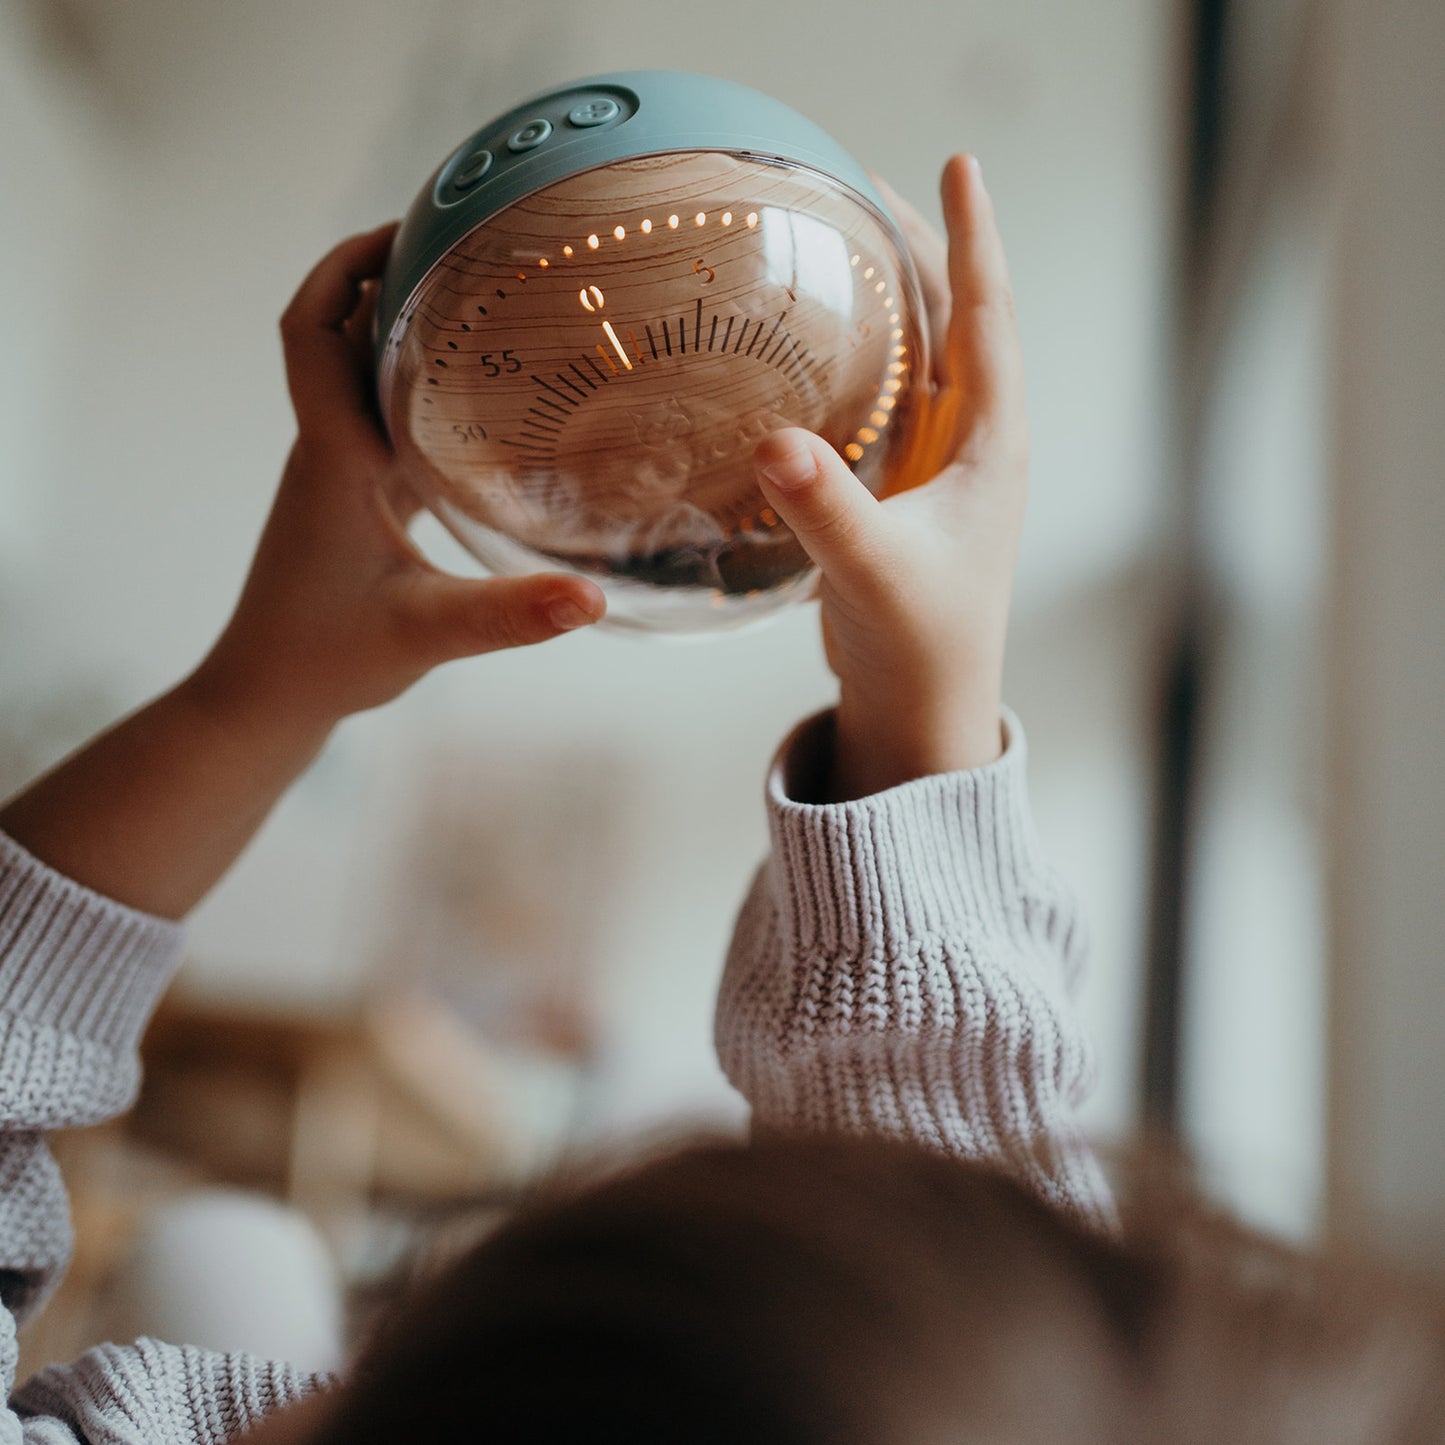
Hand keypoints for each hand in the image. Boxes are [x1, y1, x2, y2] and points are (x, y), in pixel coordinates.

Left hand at [191, 224, 606, 734]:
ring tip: (486, 302)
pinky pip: (388, 418)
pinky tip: (483, 402)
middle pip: (344, 331)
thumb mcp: (426, 634)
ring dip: (406, 328)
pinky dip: (424, 390)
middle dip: (393, 275)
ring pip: (366, 374)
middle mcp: (331, 450)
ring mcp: (341, 473)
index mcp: (333, 456)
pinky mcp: (359, 500)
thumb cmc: (325, 658)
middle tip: (470, 245)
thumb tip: (593, 599)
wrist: (268, 697)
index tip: (406, 225)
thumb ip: (509, 615)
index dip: (344, 265)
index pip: (310, 329)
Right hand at [752, 156, 1026, 799]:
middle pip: (958, 321)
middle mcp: (973, 445)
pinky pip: (890, 402)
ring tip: (851, 243)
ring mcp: (939, 469)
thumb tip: (773, 443)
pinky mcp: (903, 495)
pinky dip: (866, 360)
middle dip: (926, 248)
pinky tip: (826, 349)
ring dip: (897, 298)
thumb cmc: (919, 646)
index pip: (987, 317)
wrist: (920, 710)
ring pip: (925, 359)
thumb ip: (828, 511)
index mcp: (990, 446)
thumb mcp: (874, 574)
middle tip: (875, 185)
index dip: (971, 238)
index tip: (957, 165)